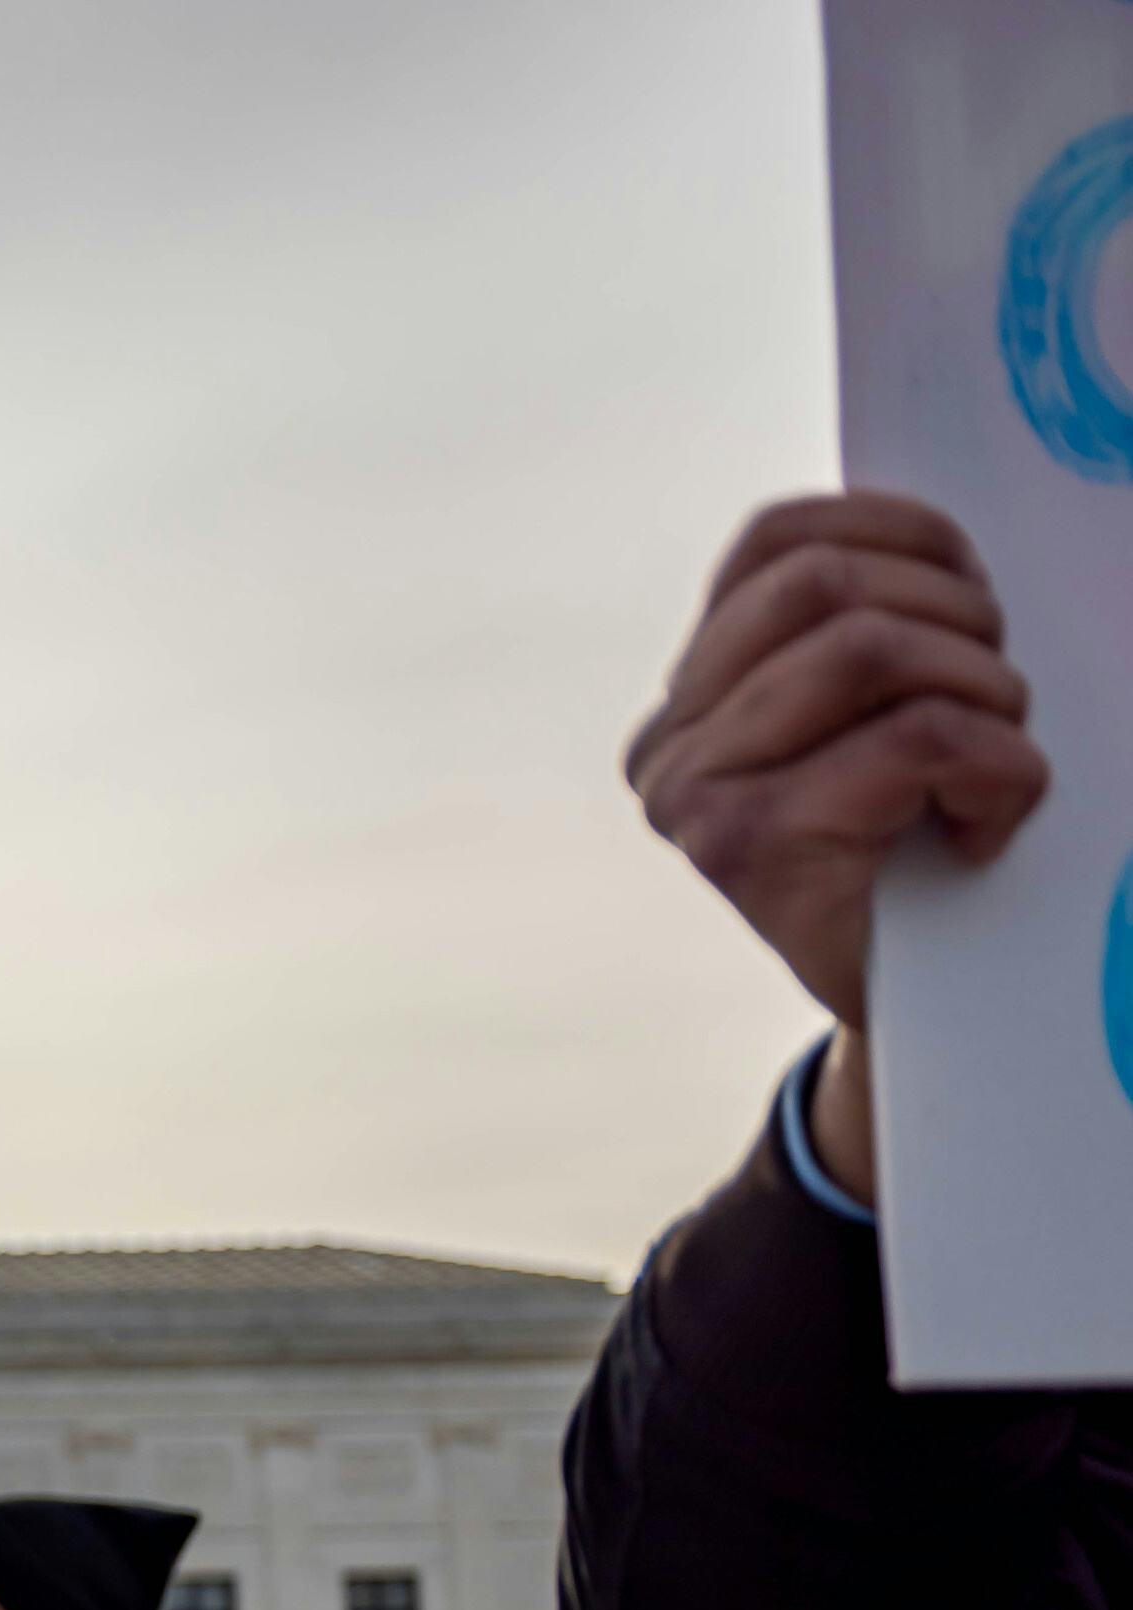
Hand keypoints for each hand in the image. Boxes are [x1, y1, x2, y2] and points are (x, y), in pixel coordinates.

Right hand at [627, 493, 1049, 1206]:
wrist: (920, 1018)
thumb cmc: (914, 855)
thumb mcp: (873, 723)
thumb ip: (865, 633)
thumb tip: (931, 536)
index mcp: (692, 694)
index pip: (777, 540)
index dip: (901, 533)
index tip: (968, 588)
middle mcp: (669, 743)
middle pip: (828, 582)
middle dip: (953, 615)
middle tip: (997, 690)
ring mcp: (695, 797)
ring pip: (872, 647)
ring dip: (982, 690)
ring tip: (994, 758)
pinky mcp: (751, 849)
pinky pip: (917, 739)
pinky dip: (997, 770)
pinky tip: (982, 825)